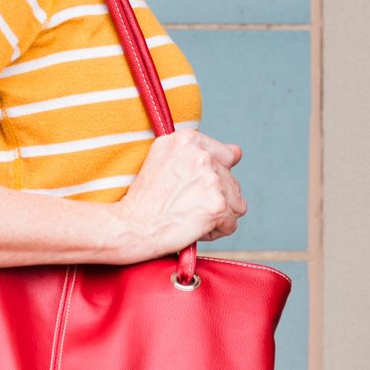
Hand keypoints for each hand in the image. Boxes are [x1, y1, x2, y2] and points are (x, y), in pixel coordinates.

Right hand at [111, 125, 246, 259]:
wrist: (132, 226)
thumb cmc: (144, 199)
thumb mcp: (162, 157)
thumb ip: (198, 150)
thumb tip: (237, 152)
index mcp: (188, 139)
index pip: (226, 156)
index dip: (211, 176)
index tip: (193, 186)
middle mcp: (202, 155)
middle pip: (231, 181)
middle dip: (214, 197)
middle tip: (186, 205)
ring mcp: (211, 179)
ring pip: (235, 202)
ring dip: (217, 214)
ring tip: (190, 216)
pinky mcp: (217, 205)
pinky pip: (231, 223)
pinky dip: (216, 230)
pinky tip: (195, 228)